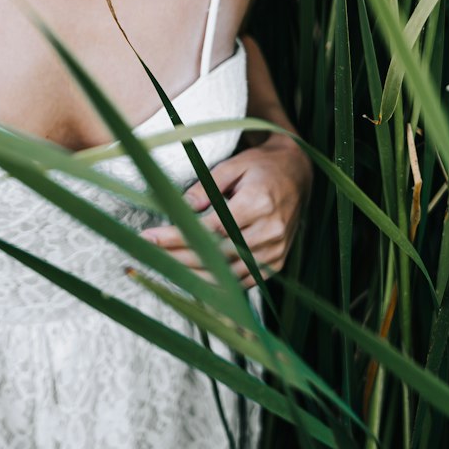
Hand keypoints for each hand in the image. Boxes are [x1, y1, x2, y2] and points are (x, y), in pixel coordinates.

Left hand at [139, 133, 312, 288]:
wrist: (297, 173)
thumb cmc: (261, 166)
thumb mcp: (233, 165)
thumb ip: (207, 186)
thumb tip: (182, 207)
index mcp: (258, 203)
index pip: (211, 229)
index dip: (180, 235)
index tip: (152, 236)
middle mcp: (270, 231)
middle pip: (218, 254)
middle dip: (180, 256)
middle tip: (151, 253)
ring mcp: (276, 250)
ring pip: (230, 273)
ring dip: (196, 273)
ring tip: (166, 266)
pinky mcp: (277, 262)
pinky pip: (245, 280)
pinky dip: (219, 283)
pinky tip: (195, 277)